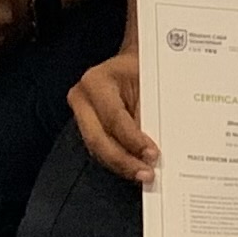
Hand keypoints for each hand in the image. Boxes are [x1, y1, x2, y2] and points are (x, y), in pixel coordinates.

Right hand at [71, 49, 155, 181]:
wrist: (131, 62)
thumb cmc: (141, 68)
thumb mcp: (147, 81)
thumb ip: (150, 111)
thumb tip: (156, 147)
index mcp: (96, 81)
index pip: (114, 118)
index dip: (133, 140)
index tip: (153, 154)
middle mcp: (82, 98)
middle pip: (98, 140)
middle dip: (124, 161)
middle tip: (146, 173)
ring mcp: (81, 113)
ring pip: (98, 149)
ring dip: (122, 165)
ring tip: (143, 174)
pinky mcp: (86, 126)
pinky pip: (101, 149)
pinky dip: (119, 161)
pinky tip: (135, 167)